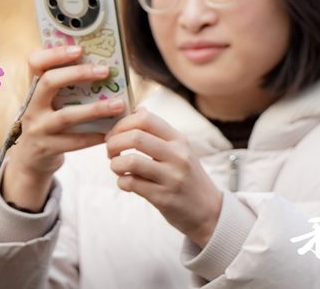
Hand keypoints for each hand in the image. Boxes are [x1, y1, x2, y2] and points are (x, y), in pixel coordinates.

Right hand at [2, 45, 124, 210]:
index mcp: (32, 89)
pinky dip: (95, 136)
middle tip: (105, 71)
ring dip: (95, 109)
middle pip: (49, 82)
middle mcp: (31, 106)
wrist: (31, 159)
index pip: (35, 63)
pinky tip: (112, 132)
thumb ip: (65, 87)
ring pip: (66, 116)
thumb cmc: (49, 122)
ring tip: (119, 104)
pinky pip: (74, 141)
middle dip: (79, 74)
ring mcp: (38, 128)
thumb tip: (102, 67)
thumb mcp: (48, 103)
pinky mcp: (47, 148)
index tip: (79, 49)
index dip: (55, 53)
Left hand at [106, 108, 222, 247]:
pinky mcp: (163, 198)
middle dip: (114, 143)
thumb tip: (137, 109)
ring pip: (130, 161)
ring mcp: (171, 177)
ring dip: (115, 164)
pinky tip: (126, 182)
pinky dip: (121, 181)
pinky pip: (131, 184)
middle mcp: (177, 156)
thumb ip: (158, 132)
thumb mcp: (180, 150)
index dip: (123, 124)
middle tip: (111, 151)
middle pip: (135, 137)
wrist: (208, 211)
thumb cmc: (187, 176)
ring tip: (117, 167)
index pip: (146, 119)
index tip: (115, 134)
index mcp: (179, 140)